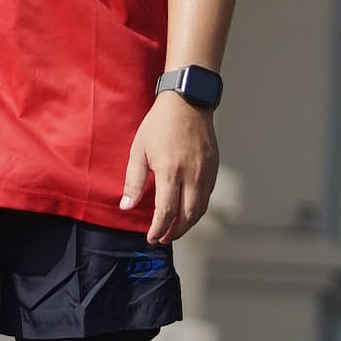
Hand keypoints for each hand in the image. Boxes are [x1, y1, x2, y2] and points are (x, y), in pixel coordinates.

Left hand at [121, 91, 217, 246]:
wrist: (187, 102)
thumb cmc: (160, 124)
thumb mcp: (139, 151)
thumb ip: (133, 182)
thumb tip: (127, 206)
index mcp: (170, 172)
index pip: (166, 213)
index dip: (159, 229)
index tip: (151, 237)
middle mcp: (192, 176)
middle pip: (187, 217)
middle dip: (175, 233)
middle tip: (163, 239)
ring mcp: (206, 172)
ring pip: (200, 209)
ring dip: (188, 224)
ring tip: (175, 229)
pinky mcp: (213, 168)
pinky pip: (207, 196)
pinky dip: (197, 209)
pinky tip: (187, 210)